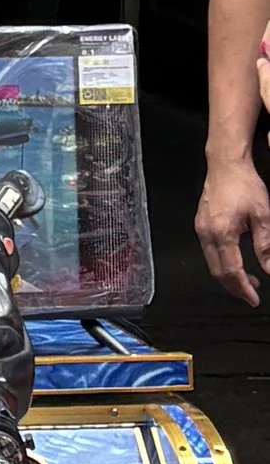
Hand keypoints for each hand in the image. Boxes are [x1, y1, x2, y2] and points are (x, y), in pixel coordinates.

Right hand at [197, 156, 269, 304]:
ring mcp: (201, 229)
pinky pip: (208, 252)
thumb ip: (265, 245)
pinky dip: (221, 263)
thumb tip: (269, 268)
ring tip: (247, 280)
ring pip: (211, 263)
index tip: (254, 299)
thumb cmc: (244, 184)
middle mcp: (206, 233)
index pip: (232, 271)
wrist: (225, 164)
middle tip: (250, 295)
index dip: (243, 288)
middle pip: (217, 272)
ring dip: (228, 276)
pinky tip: (235, 261)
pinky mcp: (200, 224)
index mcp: (222, 233)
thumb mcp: (263, 215)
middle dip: (234, 287)